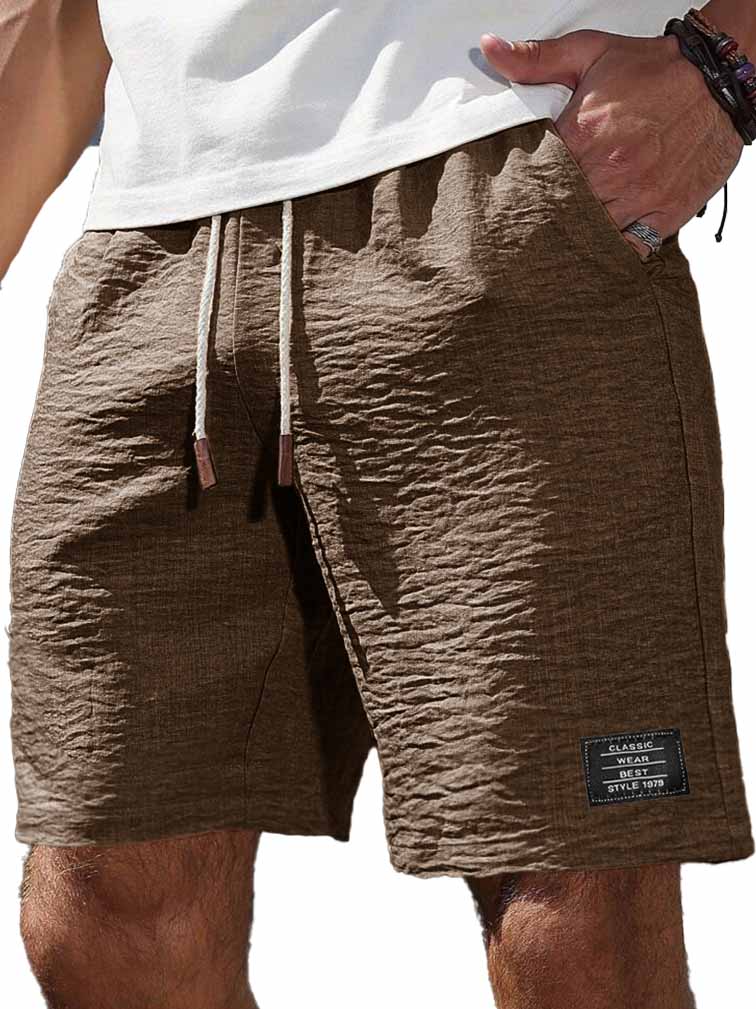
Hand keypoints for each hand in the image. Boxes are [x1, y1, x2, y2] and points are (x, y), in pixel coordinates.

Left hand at [480, 30, 743, 258]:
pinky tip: (600, 245)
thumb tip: (491, 50)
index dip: (524, 187)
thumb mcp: (590, 51)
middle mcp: (611, 171)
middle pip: (560, 211)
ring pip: (592, 234)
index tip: (518, 191)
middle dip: (547, 215)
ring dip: (578, 235)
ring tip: (564, 234)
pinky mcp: (664, 214)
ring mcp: (639, 196)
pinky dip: (613, 251)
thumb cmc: (653, 71)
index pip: (537, 176)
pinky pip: (629, 249)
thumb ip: (536, 58)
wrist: (717, 82)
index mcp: (586, 135)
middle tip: (535, 220)